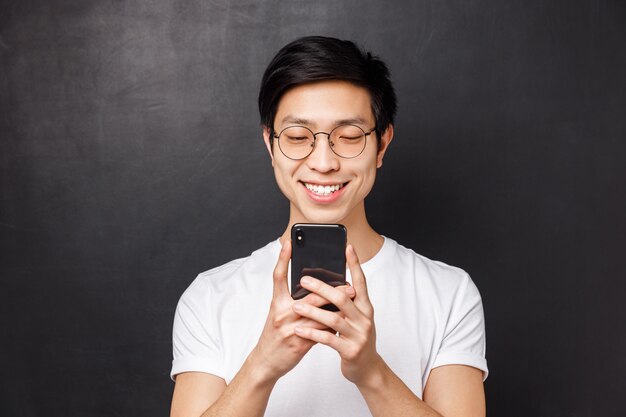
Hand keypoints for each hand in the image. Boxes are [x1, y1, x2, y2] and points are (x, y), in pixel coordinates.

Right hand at [249, 240, 355, 383]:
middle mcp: (282, 314)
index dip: (282, 259)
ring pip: (319, 314)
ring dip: (337, 306)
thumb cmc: (276, 335)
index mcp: (276, 303)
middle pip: (308, 296)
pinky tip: (344, 320)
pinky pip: (321, 331)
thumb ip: (294, 301)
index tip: (289, 243)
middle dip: (329, 290)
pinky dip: (334, 324)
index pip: (278, 276)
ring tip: (350, 298)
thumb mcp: (279, 314)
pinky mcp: (300, 344)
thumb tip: (317, 287)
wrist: (266, 362)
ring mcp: (291, 329)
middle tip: (346, 284)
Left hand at [292, 244, 381, 386]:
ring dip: (312, 311)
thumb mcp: (356, 318)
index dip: (355, 264)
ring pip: (333, 318)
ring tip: (295, 307)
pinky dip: (313, 333)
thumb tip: (330, 284)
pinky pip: (328, 339)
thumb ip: (346, 303)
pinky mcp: (350, 350)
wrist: (368, 369)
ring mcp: (359, 335)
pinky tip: (299, 330)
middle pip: (342, 297)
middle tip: (304, 279)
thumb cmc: (357, 339)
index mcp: (366, 307)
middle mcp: (365, 318)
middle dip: (322, 287)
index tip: (347, 247)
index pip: (361, 281)